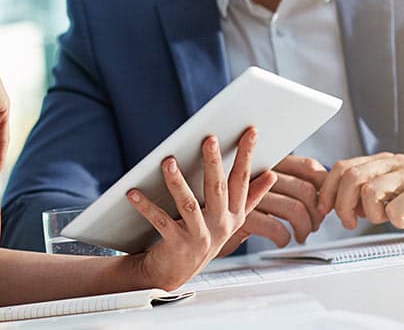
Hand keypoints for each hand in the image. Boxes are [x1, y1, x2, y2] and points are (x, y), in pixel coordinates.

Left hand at [127, 127, 277, 289]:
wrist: (175, 273)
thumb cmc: (201, 239)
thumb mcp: (230, 220)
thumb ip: (249, 198)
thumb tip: (271, 174)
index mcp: (234, 216)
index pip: (242, 180)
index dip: (247, 155)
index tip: (251, 131)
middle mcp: (220, 226)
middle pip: (218, 189)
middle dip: (214, 162)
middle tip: (210, 139)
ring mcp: (199, 237)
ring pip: (189, 204)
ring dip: (177, 182)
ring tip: (168, 161)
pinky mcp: (177, 245)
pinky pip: (160, 220)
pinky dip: (145, 205)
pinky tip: (133, 192)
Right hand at [220, 155, 328, 250]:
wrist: (196, 228)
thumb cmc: (223, 207)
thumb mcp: (250, 187)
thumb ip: (277, 181)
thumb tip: (316, 181)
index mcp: (263, 162)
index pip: (306, 167)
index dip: (322, 182)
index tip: (325, 196)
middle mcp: (256, 175)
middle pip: (304, 190)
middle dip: (316, 211)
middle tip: (314, 222)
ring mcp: (248, 196)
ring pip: (294, 209)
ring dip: (304, 226)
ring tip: (300, 234)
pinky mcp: (240, 220)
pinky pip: (275, 228)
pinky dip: (283, 237)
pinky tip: (281, 240)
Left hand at [316, 152, 403, 229]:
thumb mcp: (396, 189)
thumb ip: (370, 191)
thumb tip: (339, 204)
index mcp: (384, 161)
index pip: (343, 167)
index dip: (328, 189)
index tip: (325, 209)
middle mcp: (396, 163)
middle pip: (351, 176)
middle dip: (342, 204)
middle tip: (350, 222)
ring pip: (370, 191)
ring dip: (372, 214)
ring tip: (385, 219)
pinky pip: (396, 207)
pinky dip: (396, 220)